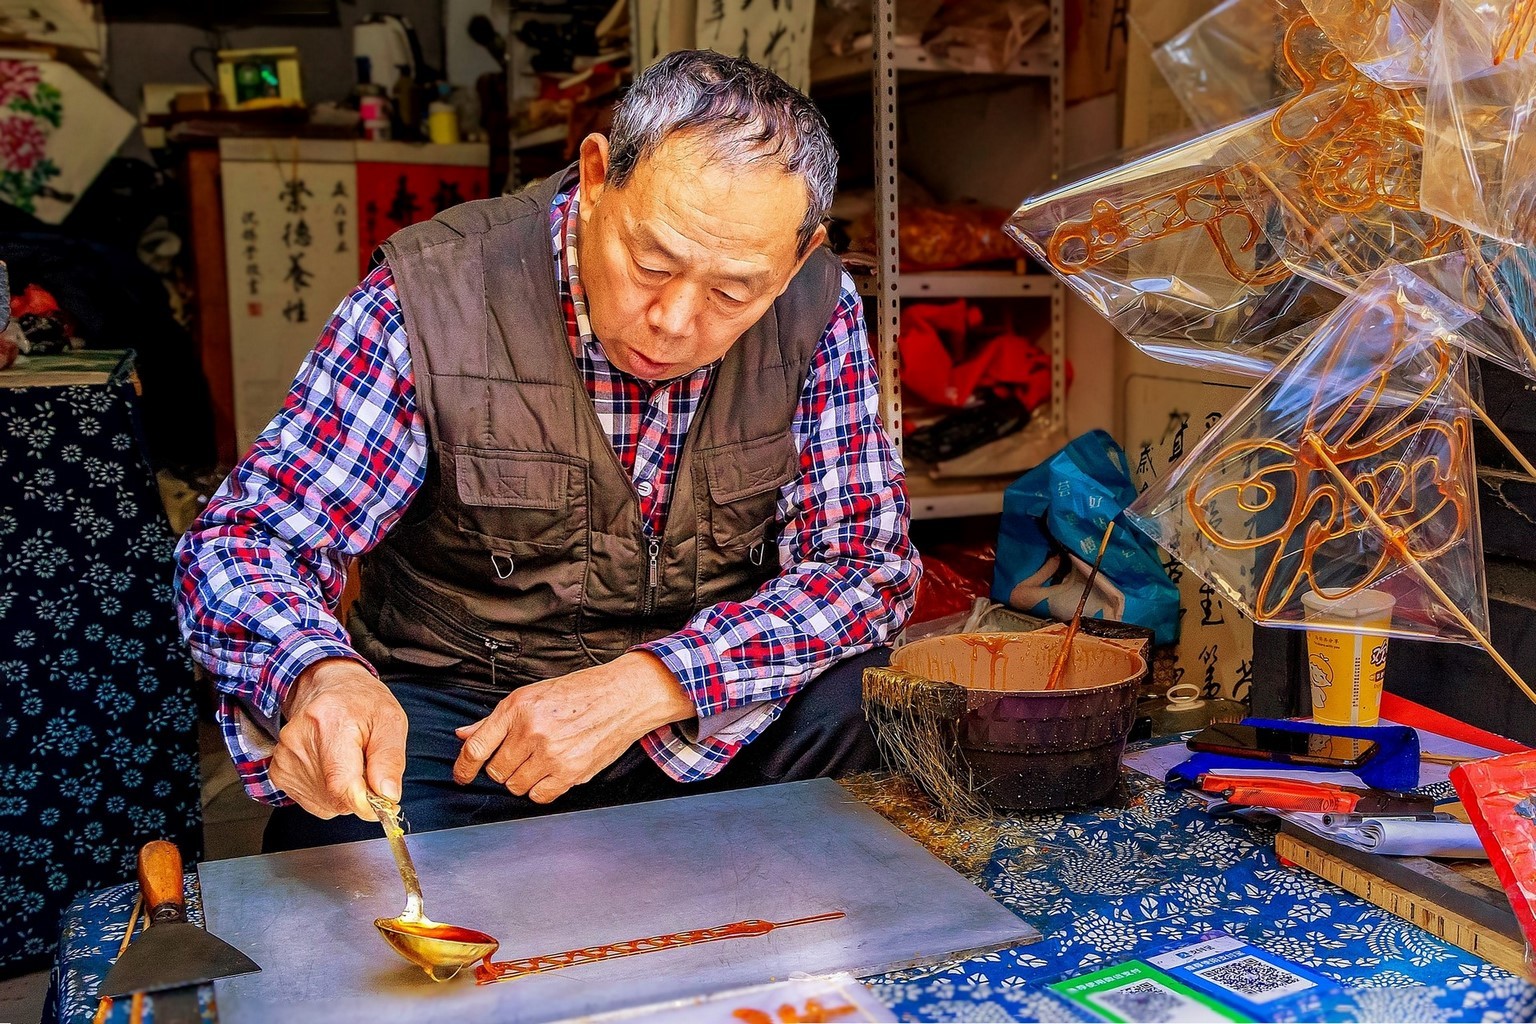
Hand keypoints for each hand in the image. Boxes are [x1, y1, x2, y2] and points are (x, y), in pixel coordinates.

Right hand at [270, 657, 407, 819]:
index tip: (382, 803)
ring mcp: (285, 756)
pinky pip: (313, 802)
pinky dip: (329, 794)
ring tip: (349, 762)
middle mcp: (300, 740)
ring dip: (344, 793)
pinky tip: (333, 767)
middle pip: (335, 797)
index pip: (340, 783)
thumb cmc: (361, 703)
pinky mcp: (279, 770)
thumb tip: (387, 796)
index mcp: (330, 722)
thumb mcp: (390, 721)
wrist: (328, 688)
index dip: (365, 802)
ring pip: (326, 804)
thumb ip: (390, 760)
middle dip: (360, 793)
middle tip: (368, 767)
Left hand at [452, 652, 693, 803]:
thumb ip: (495, 720)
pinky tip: (553, 770)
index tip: (462, 776)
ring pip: (516, 786)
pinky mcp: (572, 772)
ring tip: (542, 759)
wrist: (624, 695)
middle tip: (522, 753)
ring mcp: (552, 753)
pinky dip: (542, 789)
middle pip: (496, 771)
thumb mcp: (532, 695)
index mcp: (518, 708)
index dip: (463, 768)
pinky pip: (540, 796)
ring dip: (523, 778)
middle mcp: (532, 731)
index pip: (476, 748)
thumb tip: (463, 735)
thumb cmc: (580, 692)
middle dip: (504, 767)